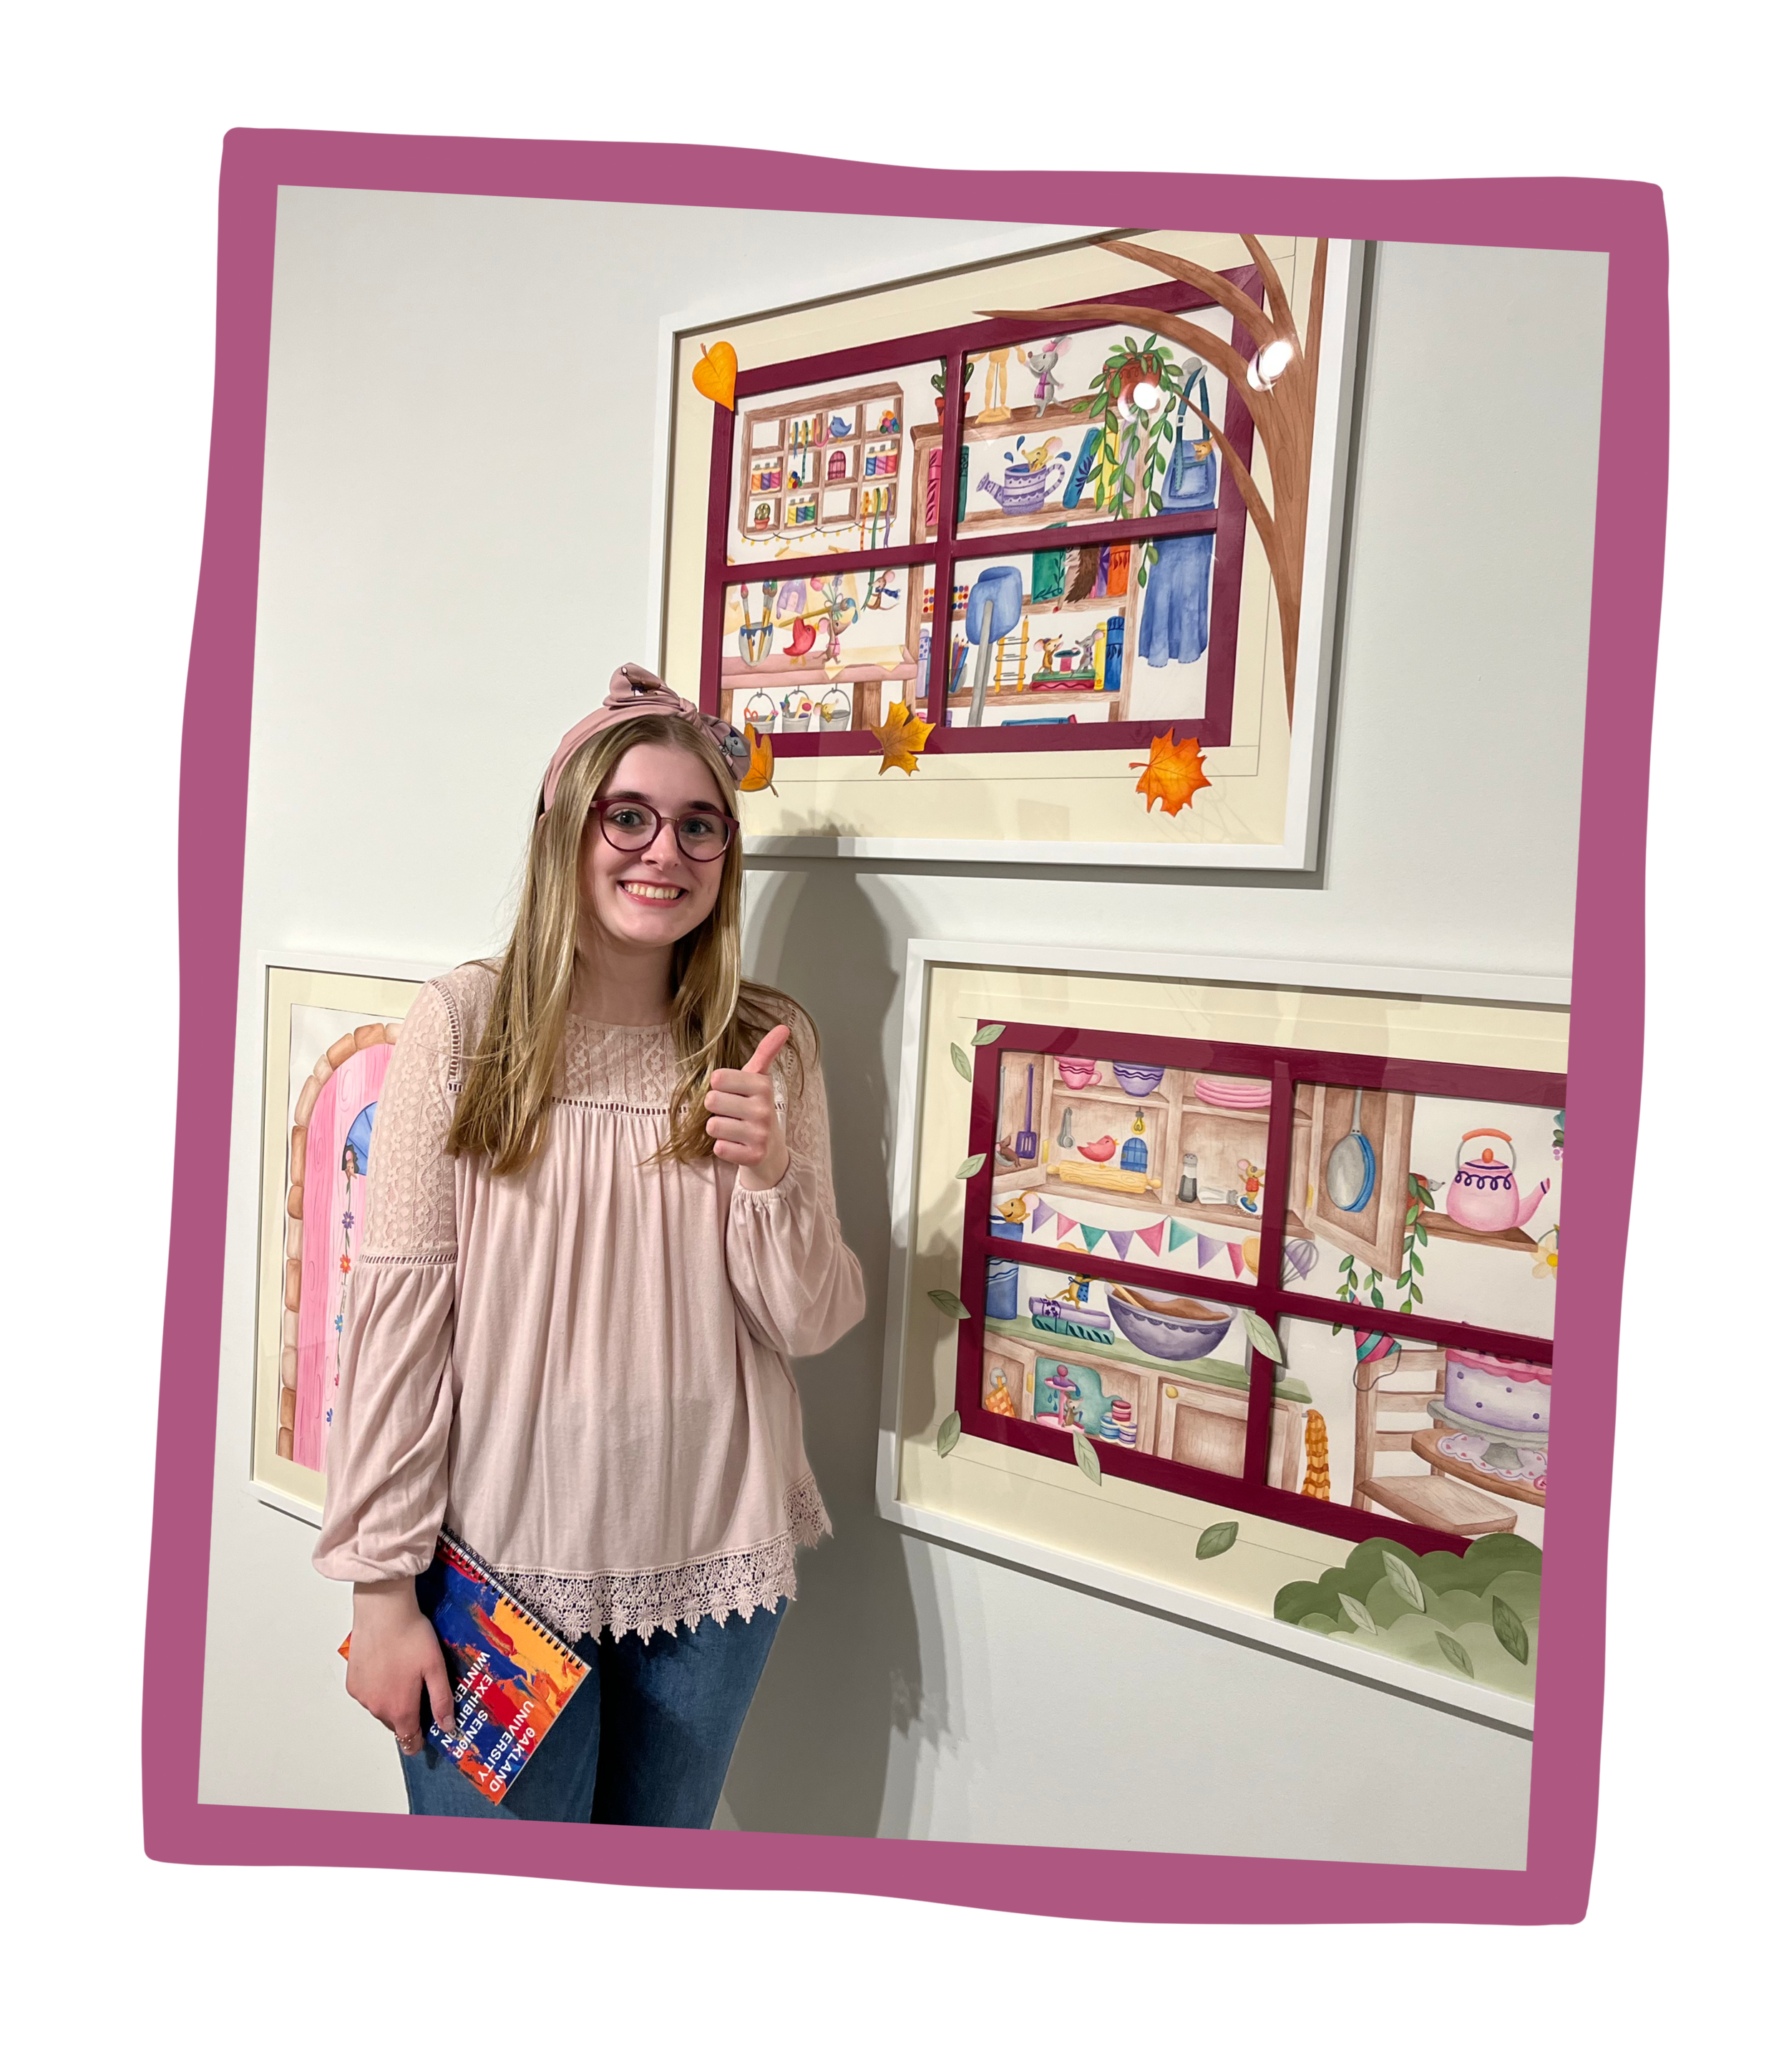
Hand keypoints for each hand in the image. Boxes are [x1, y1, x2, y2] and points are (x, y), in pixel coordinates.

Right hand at [346, 1578, 454, 1754]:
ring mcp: (361, 1696)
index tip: (426, 1733)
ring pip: (380, 1709)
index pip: (409, 1740)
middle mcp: (377, 1707)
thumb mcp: (436, 1669)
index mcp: (400, 1709)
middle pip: (395, 1724)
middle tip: (420, 1690)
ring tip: (404, 1674)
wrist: (383, 1612)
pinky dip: (377, 1688)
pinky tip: (388, 1668)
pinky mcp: (352, 1682)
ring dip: (392, 1701)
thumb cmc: (411, 1637)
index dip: (419, 1740)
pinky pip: (367, 1695)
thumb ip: (441, 1701)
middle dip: (408, 1715)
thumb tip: (446, 1727)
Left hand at [705, 1025, 790, 1190]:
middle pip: (711, 1101)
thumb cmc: (756, 1109)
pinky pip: (719, 1148)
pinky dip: (724, 1148)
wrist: (772, 1152)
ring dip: (719, 1129)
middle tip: (732, 1113)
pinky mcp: (754, 1156)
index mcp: (762, 1085)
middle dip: (717, 1108)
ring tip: (734, 1129)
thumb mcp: (760, 1079)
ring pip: (712, 1125)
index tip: (733, 1093)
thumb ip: (766, 1052)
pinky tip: (737, 1145)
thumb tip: (783, 1027)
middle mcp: (764, 1109)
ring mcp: (760, 1134)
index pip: (717, 1077)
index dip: (719, 1086)